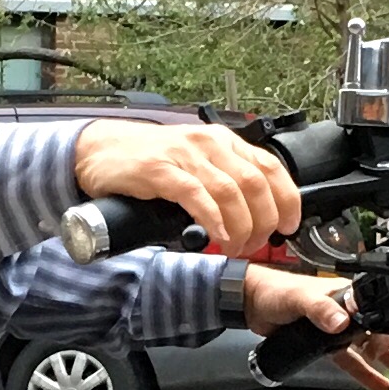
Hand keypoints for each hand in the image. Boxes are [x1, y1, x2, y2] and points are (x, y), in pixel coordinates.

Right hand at [75, 119, 301, 258]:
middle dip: (263, 221)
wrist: (100, 150)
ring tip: (234, 246)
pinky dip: (212, 218)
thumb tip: (255, 216)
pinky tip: (216, 235)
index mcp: (223, 142)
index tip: (288, 226)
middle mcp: (209, 144)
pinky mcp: (160, 170)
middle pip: (255, 184)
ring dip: (240, 226)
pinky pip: (196, 195)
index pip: (270, 167)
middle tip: (254, 245)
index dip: (287, 200)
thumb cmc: (147, 161)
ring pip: (230, 191)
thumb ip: (223, 182)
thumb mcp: (196, 165)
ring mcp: (184, 155)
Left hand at [243, 265, 388, 389]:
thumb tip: (342, 321)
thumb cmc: (276, 292)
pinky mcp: (328, 344)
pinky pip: (354, 362)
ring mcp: (341, 330)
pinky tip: (383, 386)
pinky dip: (369, 374)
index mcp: (350, 297)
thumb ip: (321, 309)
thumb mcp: (301, 299)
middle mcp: (350, 313)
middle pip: (388, 334)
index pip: (383, 317)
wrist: (252, 303)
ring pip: (375, 350)